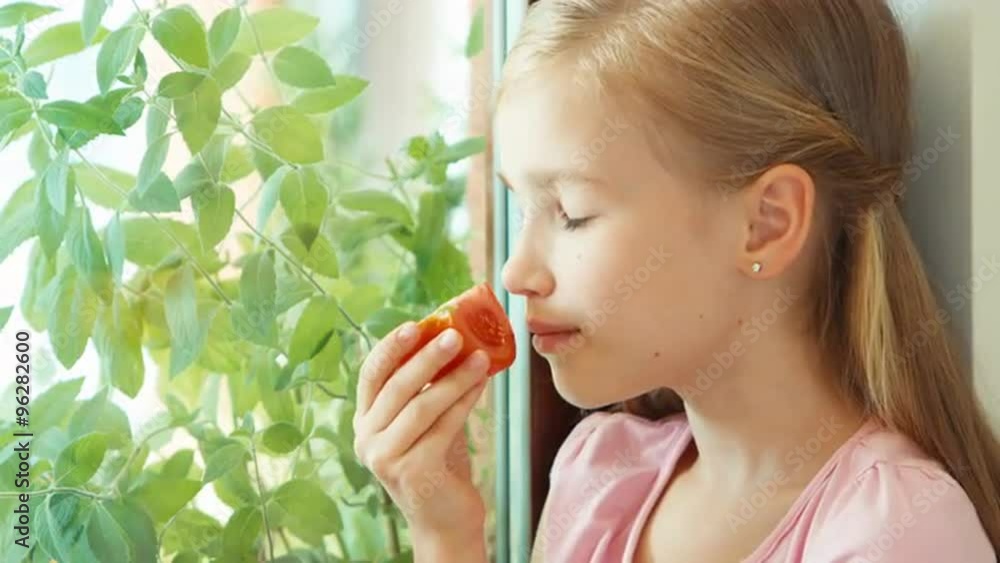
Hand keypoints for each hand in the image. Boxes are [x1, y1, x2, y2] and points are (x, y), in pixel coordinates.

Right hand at [353, 321, 490, 538]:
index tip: (415, 325)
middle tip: (455, 335)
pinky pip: (443, 427)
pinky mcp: (413, 472)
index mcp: (364, 421)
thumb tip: (454, 337)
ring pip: (422, 406)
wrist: (444, 518)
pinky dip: (464, 402)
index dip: (390, 347)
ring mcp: (386, 458)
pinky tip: (481, 384)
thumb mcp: (425, 420)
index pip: (371, 375)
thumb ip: (427, 387)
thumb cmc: (437, 461)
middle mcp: (366, 439)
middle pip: (396, 387)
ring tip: (481, 357)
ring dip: (454, 378)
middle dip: (427, 357)